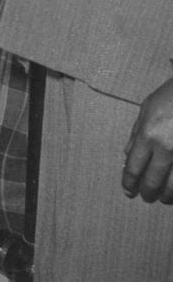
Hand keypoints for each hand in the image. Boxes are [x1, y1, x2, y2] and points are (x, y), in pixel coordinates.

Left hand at [123, 76, 172, 203]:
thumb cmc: (170, 97)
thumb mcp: (146, 110)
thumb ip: (136, 135)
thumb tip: (127, 157)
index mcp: (148, 135)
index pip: (134, 167)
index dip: (130, 183)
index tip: (128, 191)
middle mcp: (166, 148)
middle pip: (154, 180)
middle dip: (148, 193)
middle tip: (146, 198)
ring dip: (168, 196)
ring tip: (164, 199)